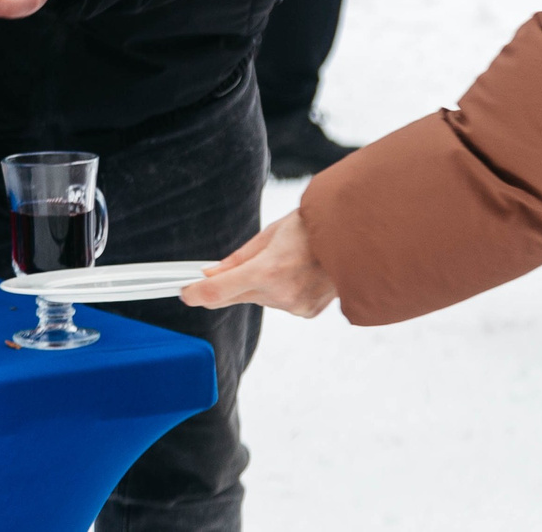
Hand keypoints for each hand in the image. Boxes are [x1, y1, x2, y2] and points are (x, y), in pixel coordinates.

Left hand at [180, 212, 337, 317]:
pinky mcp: (307, 313)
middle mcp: (280, 294)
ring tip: (285, 260)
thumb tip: (211, 272)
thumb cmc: (315, 227)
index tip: (183, 291)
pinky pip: (280, 302)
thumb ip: (238, 258)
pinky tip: (298, 272)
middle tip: (221, 270)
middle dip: (226, 285)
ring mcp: (295, 307)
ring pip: (259, 298)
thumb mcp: (271, 233)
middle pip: (235, 296)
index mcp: (268, 270)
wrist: (358, 238)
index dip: (195, 293)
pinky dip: (280, 290)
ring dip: (259, 284)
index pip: (217, 292)